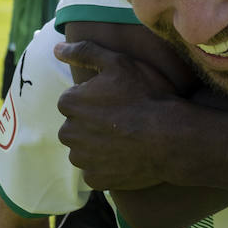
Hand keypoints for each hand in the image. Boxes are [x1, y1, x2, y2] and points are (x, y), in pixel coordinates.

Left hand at [53, 39, 180, 190]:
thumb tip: (57, 48)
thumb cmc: (145, 95)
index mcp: (69, 103)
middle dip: (91, 123)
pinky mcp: (96, 179)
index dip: (95, 99)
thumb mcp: (117, 62)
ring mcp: (82, 159)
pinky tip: (125, 156)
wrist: (170, 136)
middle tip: (120, 119)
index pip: (72, 100)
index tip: (115, 100)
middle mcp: (68, 132)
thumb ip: (84, 51)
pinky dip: (106, 166)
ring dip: (97, 145)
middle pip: (75, 126)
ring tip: (124, 138)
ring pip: (83, 149)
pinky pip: (95, 171)